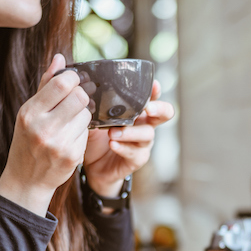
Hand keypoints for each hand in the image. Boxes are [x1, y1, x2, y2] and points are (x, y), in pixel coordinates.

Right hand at [0, 54, 91, 215]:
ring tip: (69, 122)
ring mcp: (59, 144)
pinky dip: (82, 132)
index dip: (73, 79)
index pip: (62, 85)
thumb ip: (46, 85)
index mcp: (30, 113)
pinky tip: (70, 138)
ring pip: (86, 115)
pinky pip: (87, 133)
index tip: (73, 82)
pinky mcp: (72, 156)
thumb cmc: (27, 141)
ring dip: (82, 115)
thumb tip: (60, 58)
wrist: (26, 179)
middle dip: (81, 96)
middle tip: (75, 102)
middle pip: (80, 98)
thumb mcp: (29, 113)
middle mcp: (43, 128)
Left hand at [83, 80, 174, 197]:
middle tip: (148, 108)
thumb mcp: (94, 120)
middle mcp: (144, 125)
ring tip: (113, 132)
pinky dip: (123, 147)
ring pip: (147, 134)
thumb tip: (86, 93)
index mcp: (137, 112)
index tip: (154, 85)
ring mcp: (143, 144)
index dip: (156, 91)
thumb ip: (95, 108)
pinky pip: (134, 153)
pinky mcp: (136, 159)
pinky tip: (112, 144)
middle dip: (159, 109)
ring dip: (131, 132)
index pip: (151, 97)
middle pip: (164, 114)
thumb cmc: (97, 138)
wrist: (93, 166)